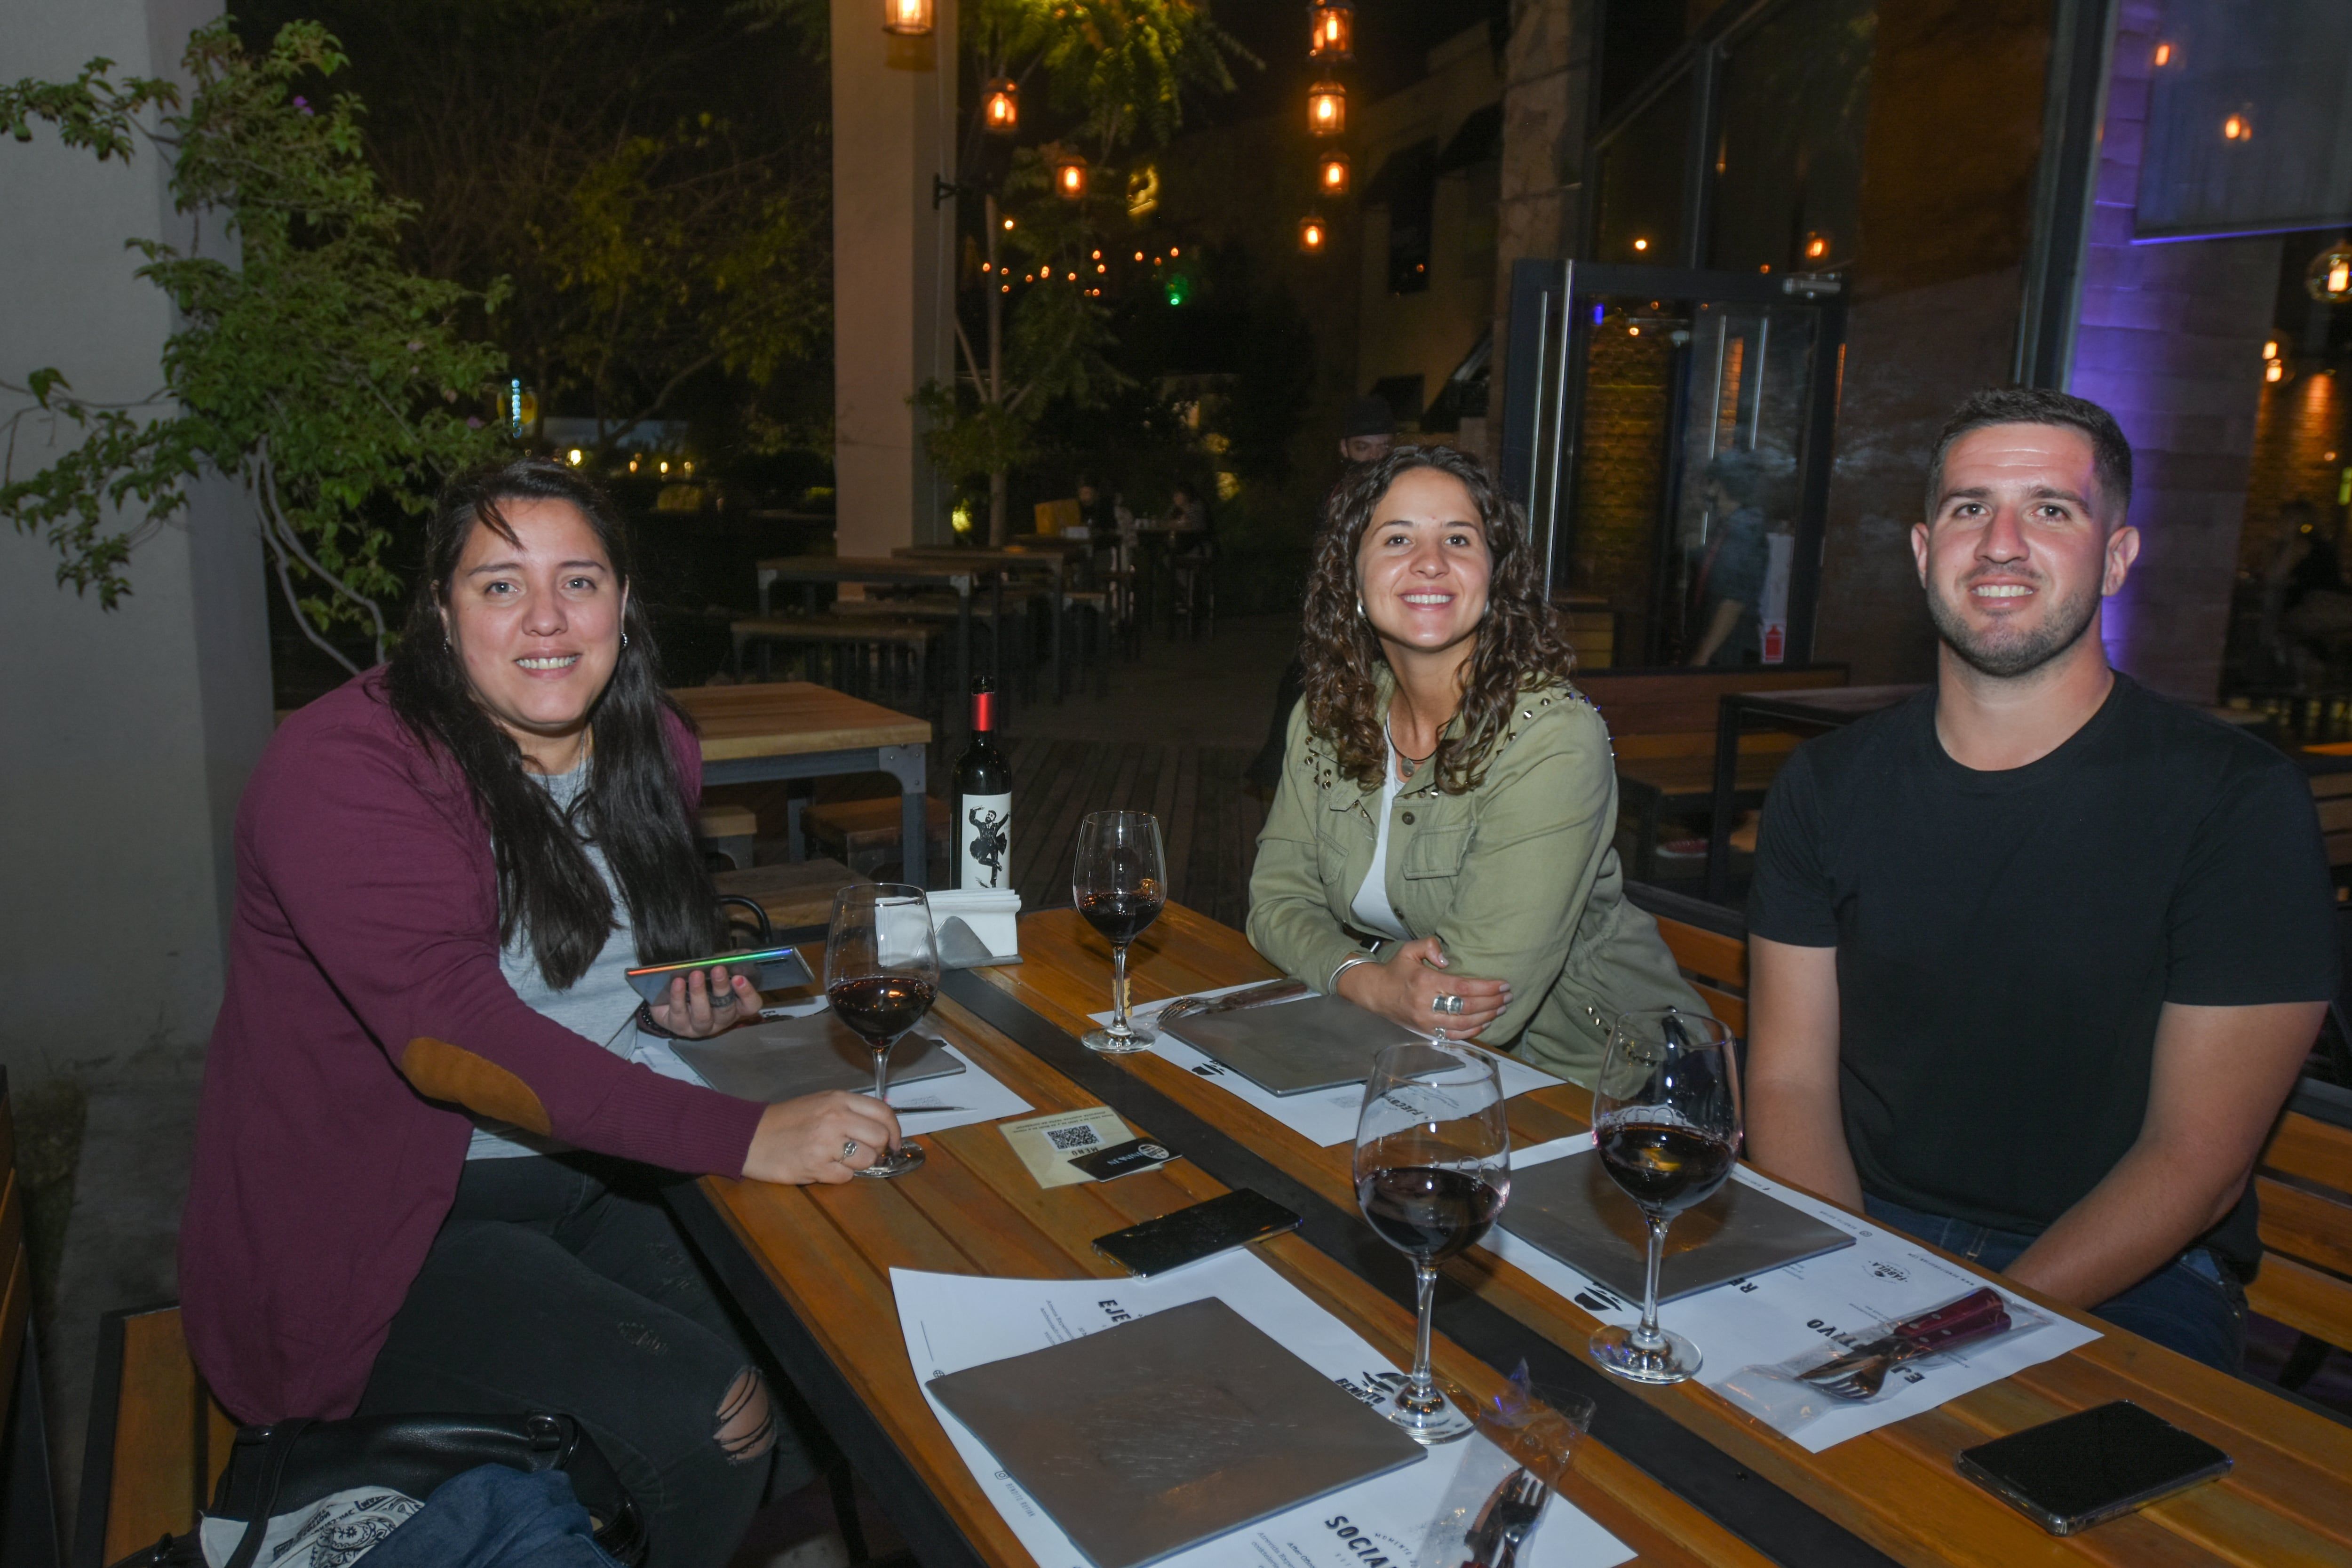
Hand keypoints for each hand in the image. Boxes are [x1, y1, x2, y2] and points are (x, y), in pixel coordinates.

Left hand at [648, 966, 761, 1039]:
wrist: (672, 993)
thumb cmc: (702, 980)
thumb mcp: (718, 969)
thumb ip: (731, 962)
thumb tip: (743, 953)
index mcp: (735, 1007)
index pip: (750, 1006)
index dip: (747, 994)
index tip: (739, 977)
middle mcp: (720, 1020)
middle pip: (726, 1010)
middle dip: (722, 989)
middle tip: (718, 970)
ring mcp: (700, 1027)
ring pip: (702, 1016)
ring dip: (699, 993)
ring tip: (696, 974)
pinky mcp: (679, 1026)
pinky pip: (679, 1014)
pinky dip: (678, 997)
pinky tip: (678, 981)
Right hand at [741, 1092, 904, 1183]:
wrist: (749, 1136)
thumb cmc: (786, 1121)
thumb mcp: (820, 1103)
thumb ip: (850, 1111)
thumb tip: (882, 1127)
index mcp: (838, 1100)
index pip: (883, 1112)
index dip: (895, 1130)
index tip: (894, 1142)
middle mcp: (835, 1118)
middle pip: (880, 1138)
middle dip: (877, 1150)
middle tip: (863, 1152)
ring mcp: (825, 1143)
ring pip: (867, 1160)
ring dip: (857, 1164)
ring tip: (837, 1159)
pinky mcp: (815, 1166)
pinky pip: (845, 1177)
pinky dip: (838, 1176)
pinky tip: (822, 1167)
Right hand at [1334, 936, 1509, 1036]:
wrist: (1376, 993)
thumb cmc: (1397, 970)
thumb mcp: (1409, 949)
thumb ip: (1430, 946)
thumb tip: (1447, 959)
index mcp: (1424, 982)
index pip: (1463, 987)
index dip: (1486, 987)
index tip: (1503, 984)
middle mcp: (1426, 1004)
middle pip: (1467, 1007)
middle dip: (1492, 1002)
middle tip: (1508, 996)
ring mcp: (1426, 1021)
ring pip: (1463, 1024)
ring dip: (1487, 1017)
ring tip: (1501, 1008)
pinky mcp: (1426, 1032)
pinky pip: (1454, 1036)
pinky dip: (1472, 1032)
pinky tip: (1485, 1023)